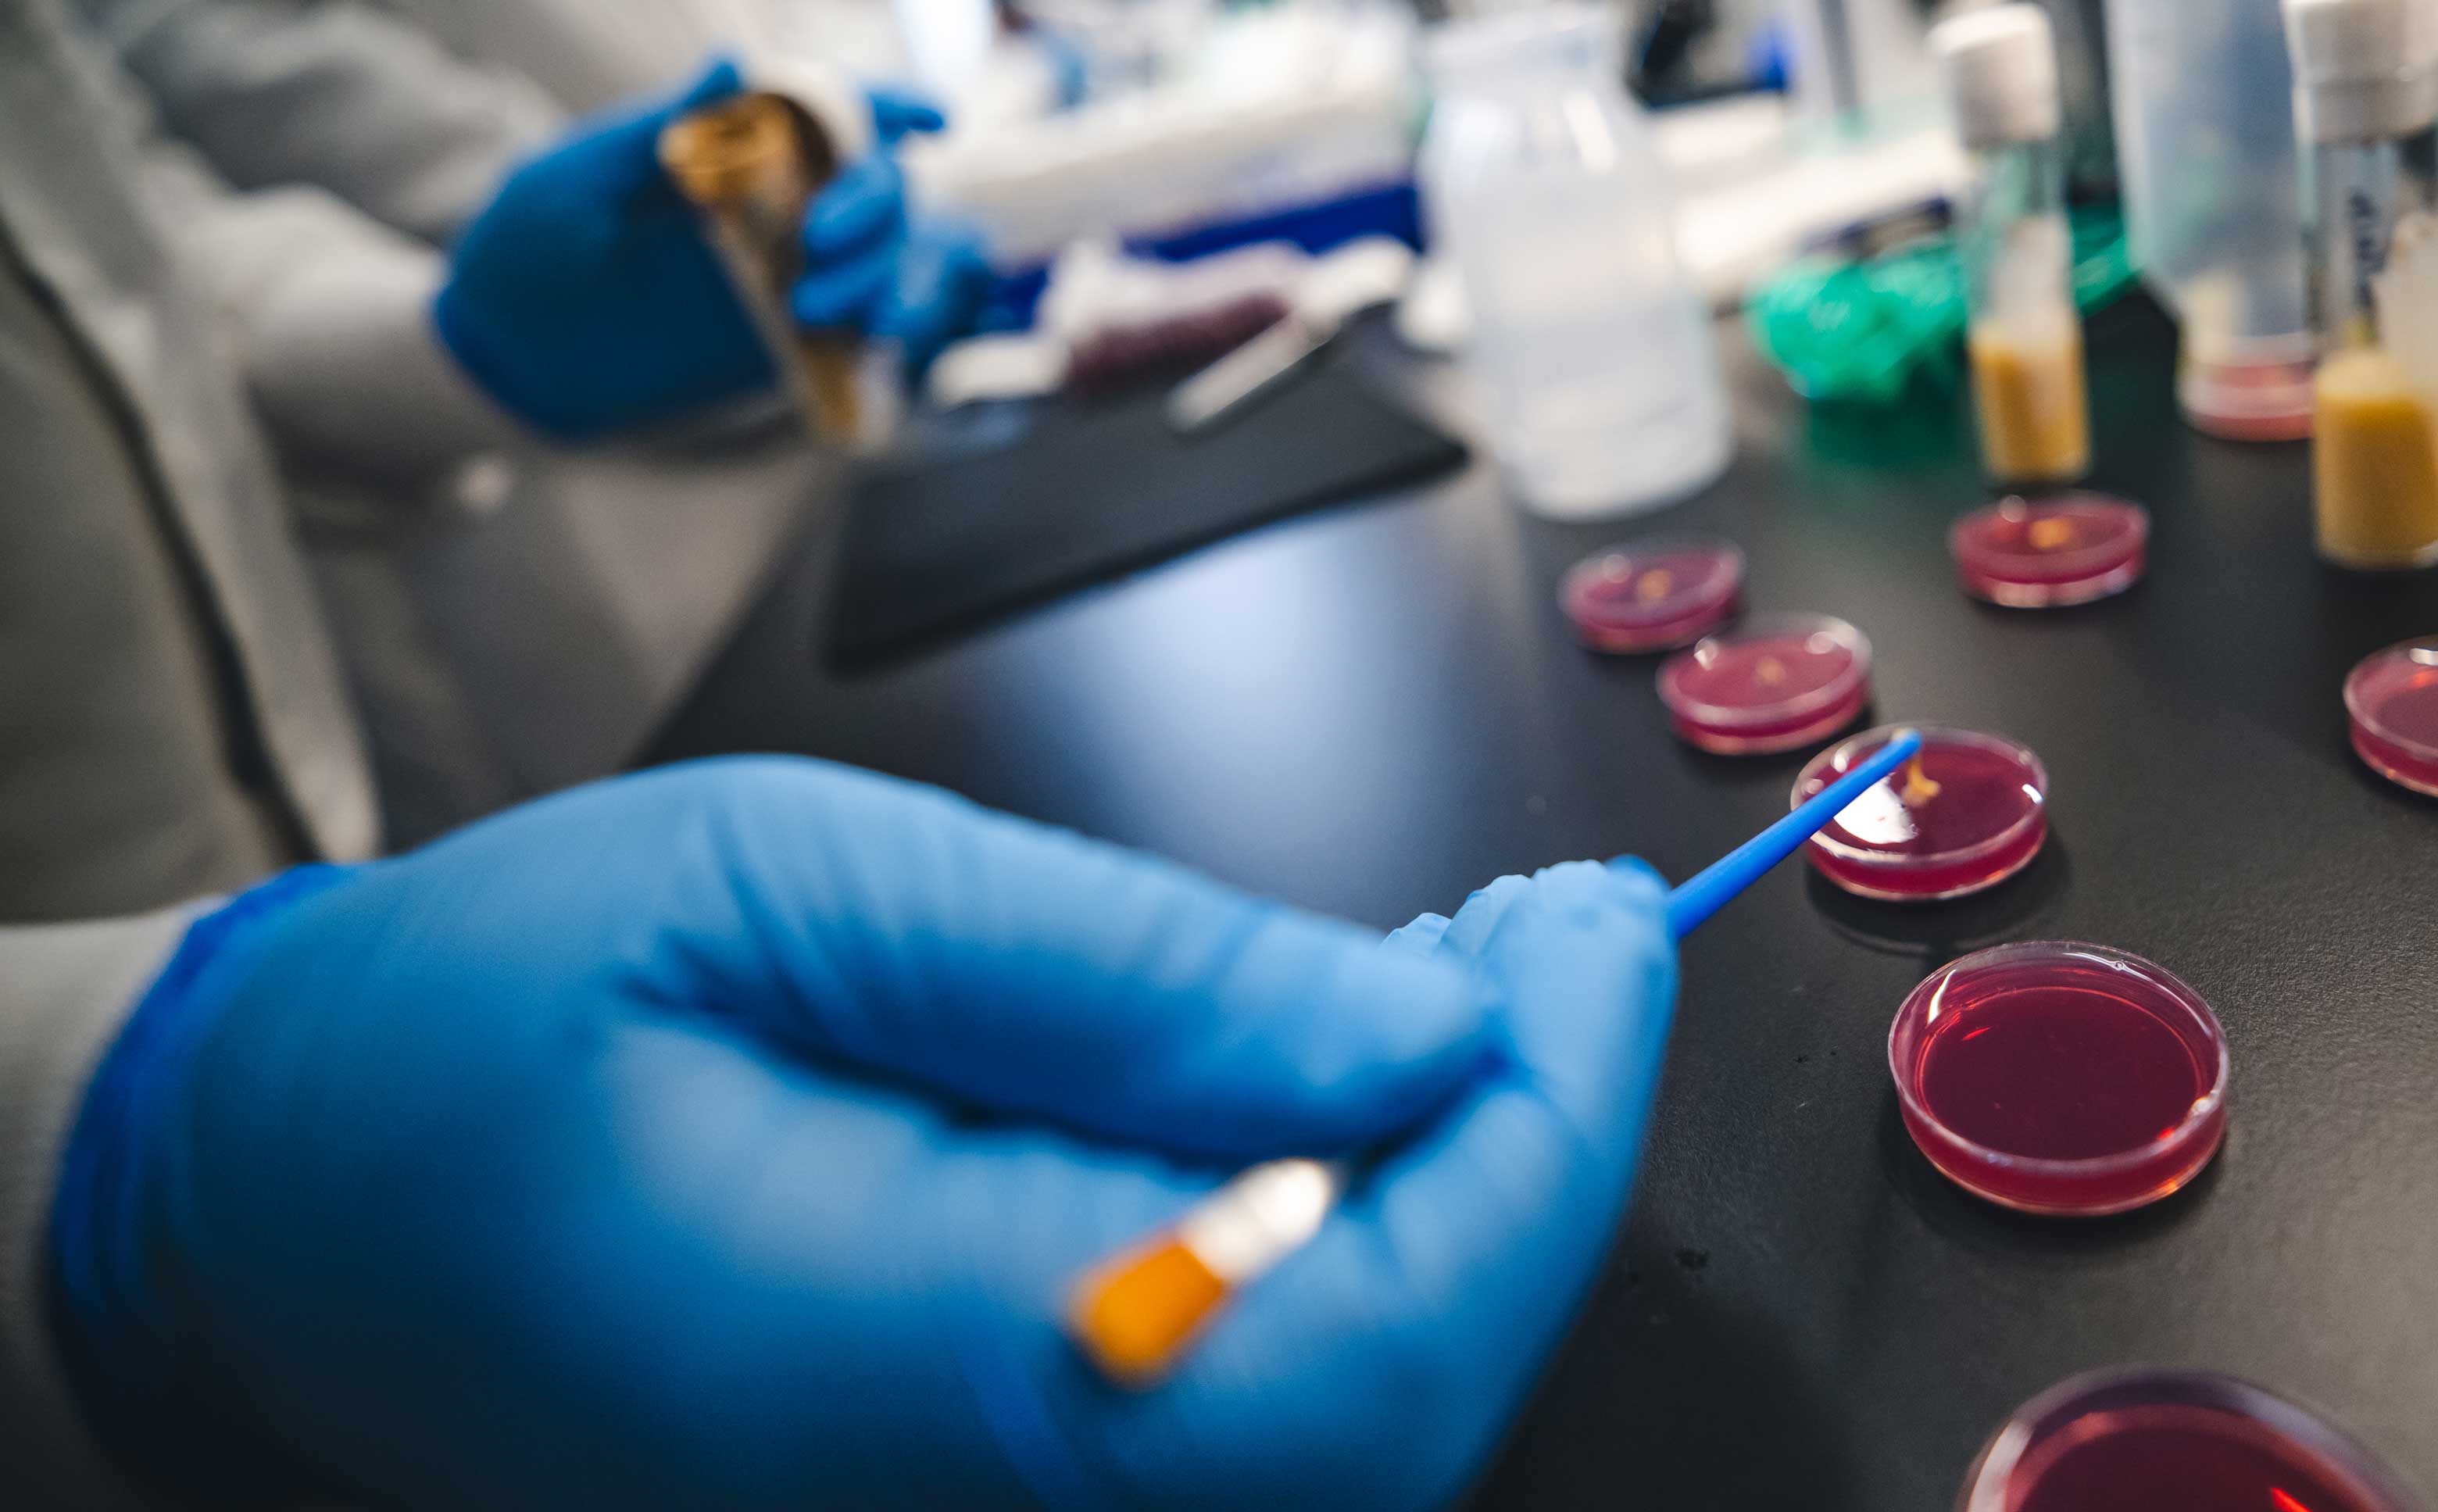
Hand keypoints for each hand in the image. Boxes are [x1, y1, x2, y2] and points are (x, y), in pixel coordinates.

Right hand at [49, 759, 1677, 1509]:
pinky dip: (1360, 1249)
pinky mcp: (994, 1496)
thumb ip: (1126, 973)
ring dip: (1464, 1192)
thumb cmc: (477, 1031)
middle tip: (1568, 929)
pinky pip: (1251, 1415)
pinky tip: (1350, 1083)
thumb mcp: (788, 887)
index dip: (1546, 1126)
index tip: (1602, 933)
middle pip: (1404, 1395)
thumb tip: (1431, 1023)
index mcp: (922, 1368)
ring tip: (1482, 975)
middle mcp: (979, 1503)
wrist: (277, 1203)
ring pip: (1355, 1420)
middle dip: (1538, 1145)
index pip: (1374, 1326)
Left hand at [433, 60, 978, 437]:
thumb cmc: (523, 252)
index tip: (929, 117)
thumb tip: (737, 59)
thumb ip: (658, 127)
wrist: (503, 362)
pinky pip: (861, 335)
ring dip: (877, 272)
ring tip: (812, 307)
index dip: (887, 106)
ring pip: (882, 259)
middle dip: (875, 202)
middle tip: (823, 236)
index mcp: (726, 149)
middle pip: (874, 185)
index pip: (825, 112)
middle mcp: (768, 206)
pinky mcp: (782, 347)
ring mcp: (782, 278)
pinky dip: (884, 329)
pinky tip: (867, 337)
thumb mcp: (576, 180)